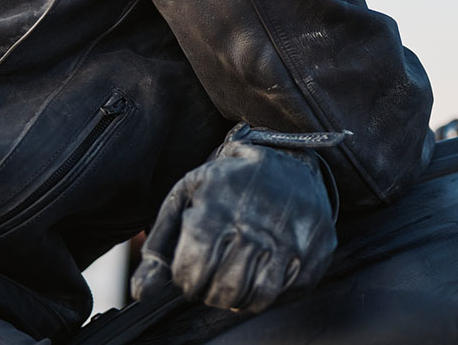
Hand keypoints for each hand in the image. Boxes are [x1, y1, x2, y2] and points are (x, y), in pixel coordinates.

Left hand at [130, 127, 338, 312]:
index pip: (190, 276)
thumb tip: (141, 293)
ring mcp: (291, 239)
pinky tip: (263, 271)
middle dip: (210, 291)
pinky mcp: (316, 249)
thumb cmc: (228, 185)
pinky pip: (288, 293)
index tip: (192, 269)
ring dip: (240, 297)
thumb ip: (158, 246)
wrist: (289, 160)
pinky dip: (271, 292)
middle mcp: (256, 225)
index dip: (186, 280)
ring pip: (256, 298)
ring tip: (236, 277)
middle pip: (222, 290)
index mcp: (216, 210)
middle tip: (214, 275)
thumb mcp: (186, 200)